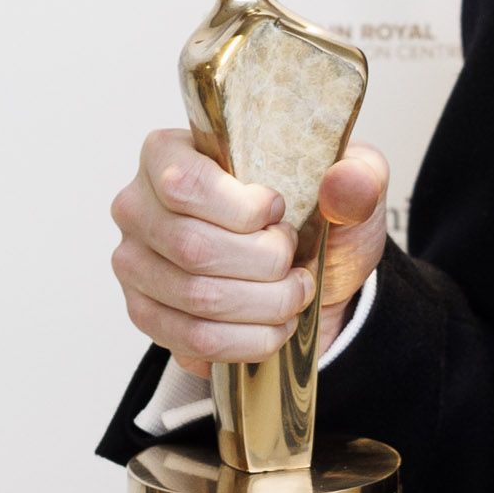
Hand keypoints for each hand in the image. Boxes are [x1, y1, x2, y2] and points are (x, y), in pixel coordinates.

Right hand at [112, 128, 391, 372]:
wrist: (318, 276)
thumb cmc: (318, 218)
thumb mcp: (352, 184)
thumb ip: (358, 176)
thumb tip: (345, 185)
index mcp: (171, 153)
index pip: (184, 184)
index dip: (242, 209)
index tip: (280, 211)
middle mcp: (139, 207)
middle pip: (192, 247)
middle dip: (264, 263)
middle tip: (293, 261)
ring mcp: (135, 265)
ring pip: (196, 297)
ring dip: (263, 303)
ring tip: (293, 293)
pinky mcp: (147, 314)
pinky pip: (191, 339)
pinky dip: (247, 339)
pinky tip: (274, 325)